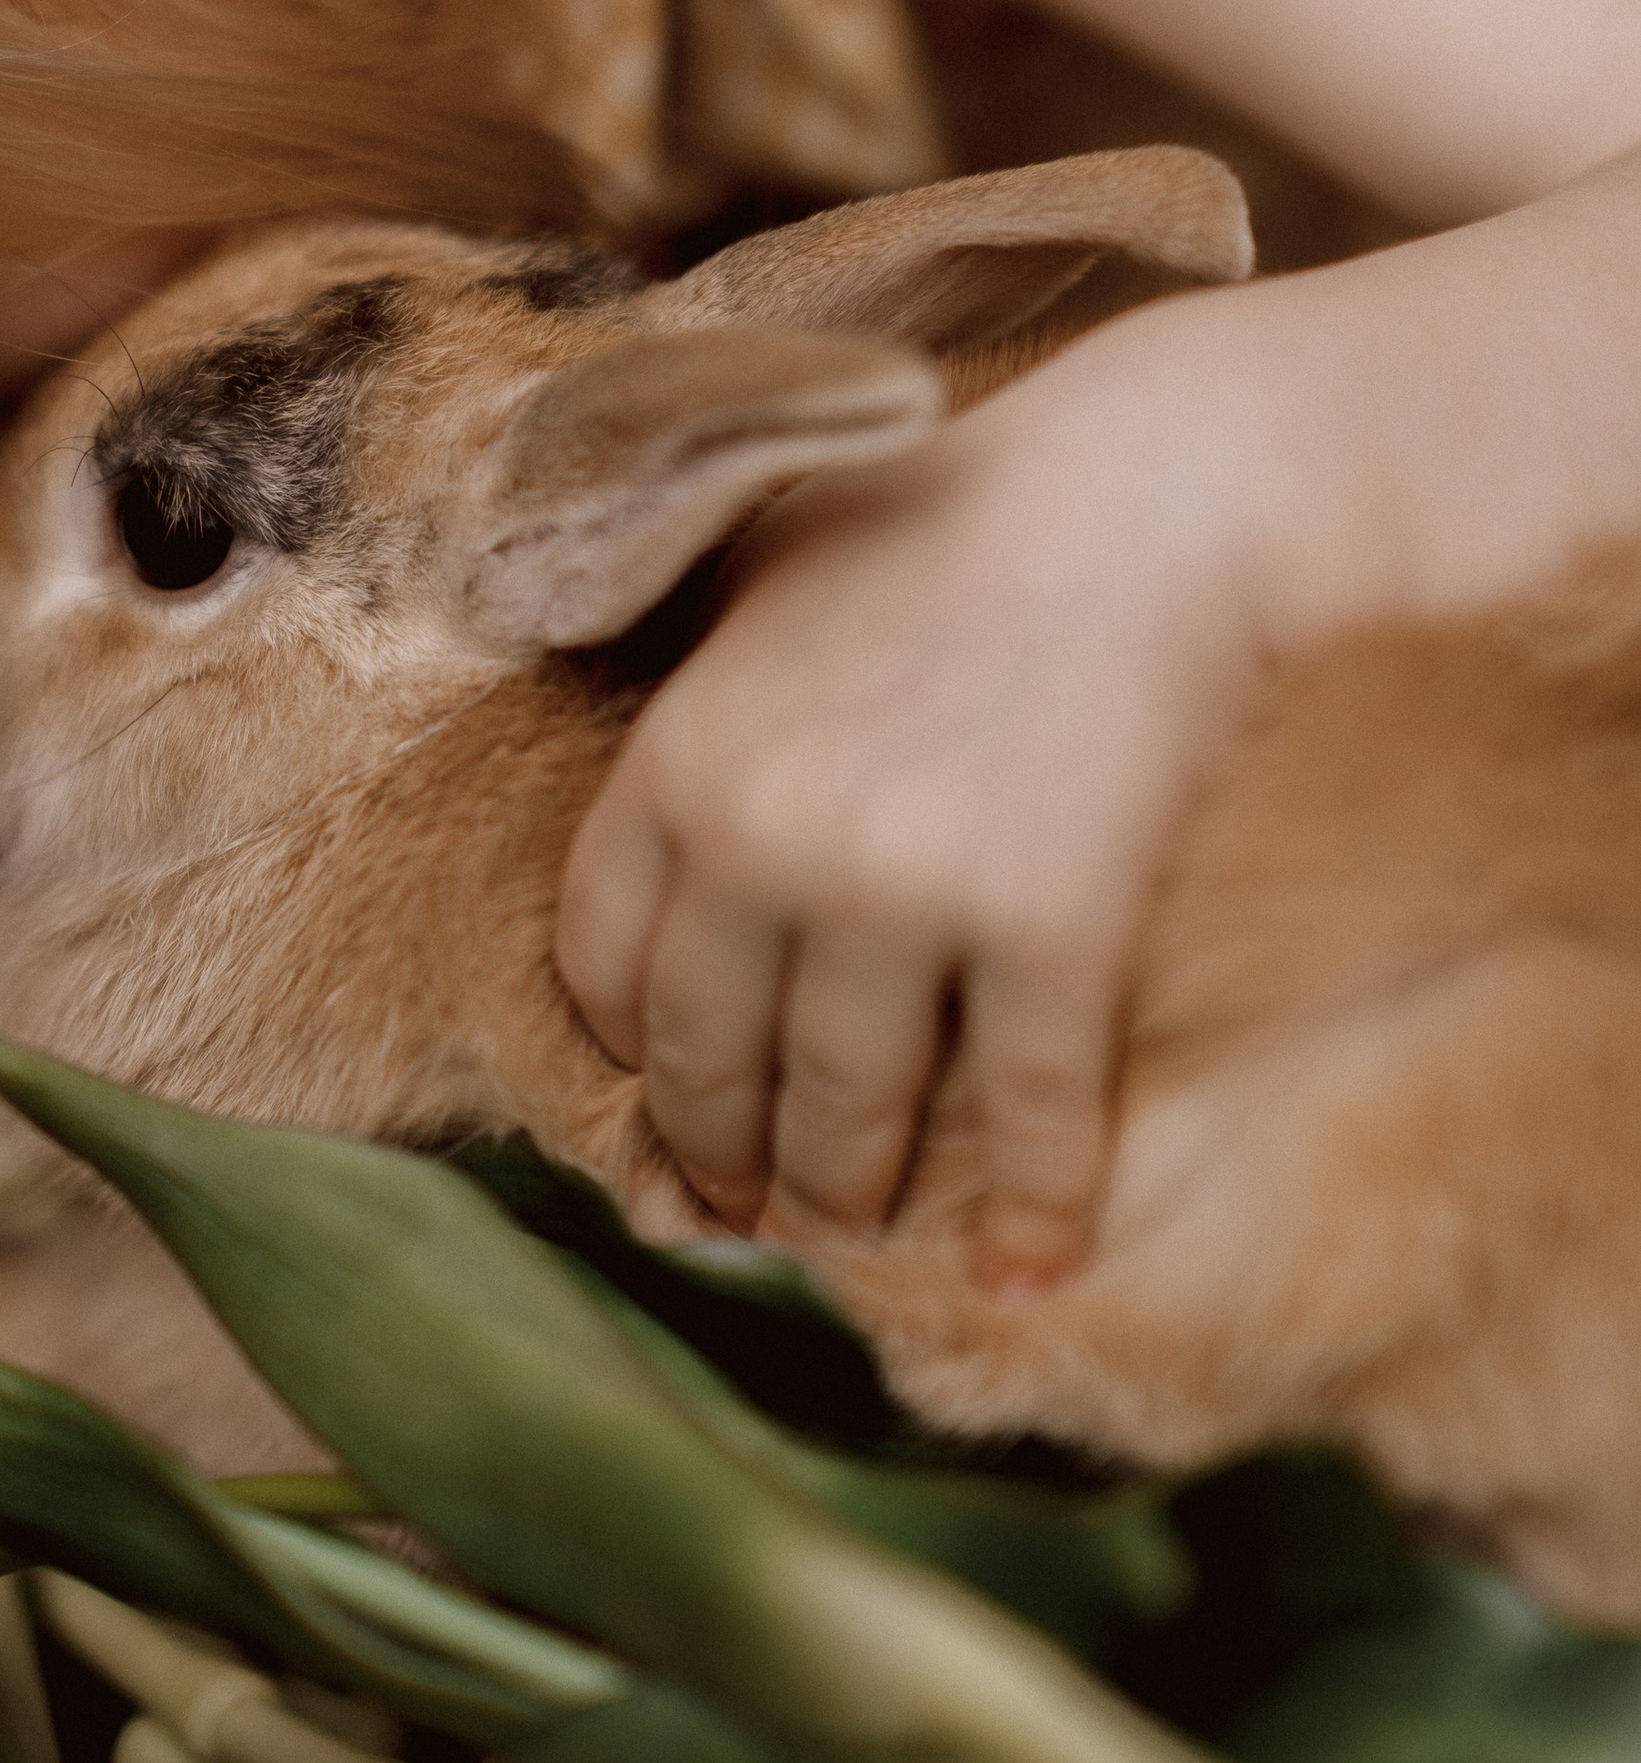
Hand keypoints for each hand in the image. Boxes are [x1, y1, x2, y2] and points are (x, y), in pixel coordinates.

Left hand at [555, 291, 1274, 1281]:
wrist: (1157, 493)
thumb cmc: (958, 508)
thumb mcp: (767, 574)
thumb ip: (704, 685)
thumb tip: (679, 798)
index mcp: (679, 757)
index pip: (605, 959)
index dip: (629, 1041)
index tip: (659, 1082)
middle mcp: (767, 841)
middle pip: (709, 1056)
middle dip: (720, 1148)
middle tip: (740, 1205)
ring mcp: (907, 894)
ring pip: (848, 1105)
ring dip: (841, 1193)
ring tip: (842, 1233)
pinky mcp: (1050, 928)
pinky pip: (1027, 1110)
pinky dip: (1032, 1207)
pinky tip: (1025, 1269)